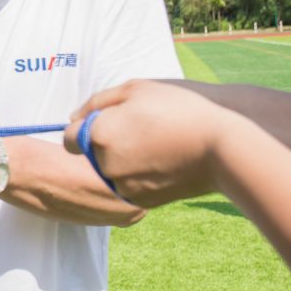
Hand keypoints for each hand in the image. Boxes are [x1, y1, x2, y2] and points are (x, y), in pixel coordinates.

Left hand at [63, 79, 232, 206]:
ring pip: (109, 171)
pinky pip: (127, 185)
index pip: (69, 138)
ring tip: (153, 144)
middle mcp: (104, 163)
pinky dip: (136, 175)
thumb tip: (74, 116)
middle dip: (104, 143)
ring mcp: (122, 185)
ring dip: (120, 159)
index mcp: (99, 134)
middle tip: (138, 131)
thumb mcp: (135, 89)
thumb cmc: (177, 109)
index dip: (83, 129)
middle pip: (90, 154)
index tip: (106, 123)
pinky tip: (160, 160)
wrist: (221, 148)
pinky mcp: (139, 201)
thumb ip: (97, 102)